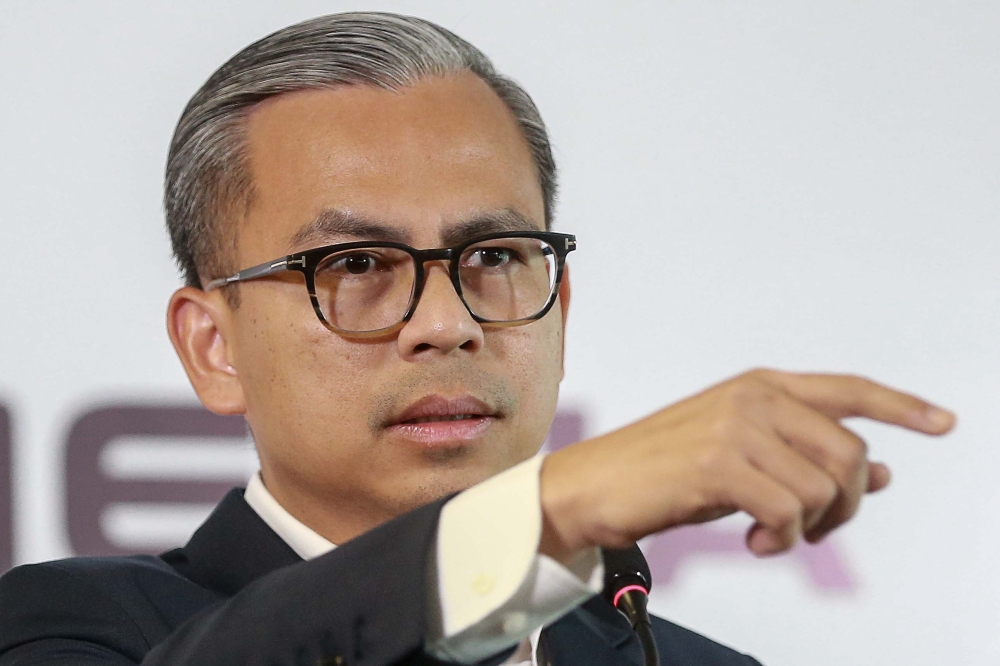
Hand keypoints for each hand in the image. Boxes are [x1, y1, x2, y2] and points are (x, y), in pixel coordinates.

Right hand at [539, 369, 954, 559]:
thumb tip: (877, 474)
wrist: (591, 485)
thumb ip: (804, 458)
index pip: (848, 389)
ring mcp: (734, 425)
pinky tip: (755, 540)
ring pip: (823, 487)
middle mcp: (752, 396)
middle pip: (848, 451)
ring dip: (808, 528)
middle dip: (847, 503)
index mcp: (758, 386)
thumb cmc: (661, 471)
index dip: (902, 405)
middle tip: (817, 528)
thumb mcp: (742, 460)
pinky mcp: (717, 461)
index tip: (942, 423)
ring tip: (771, 535)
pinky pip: (788, 510)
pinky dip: (781, 539)